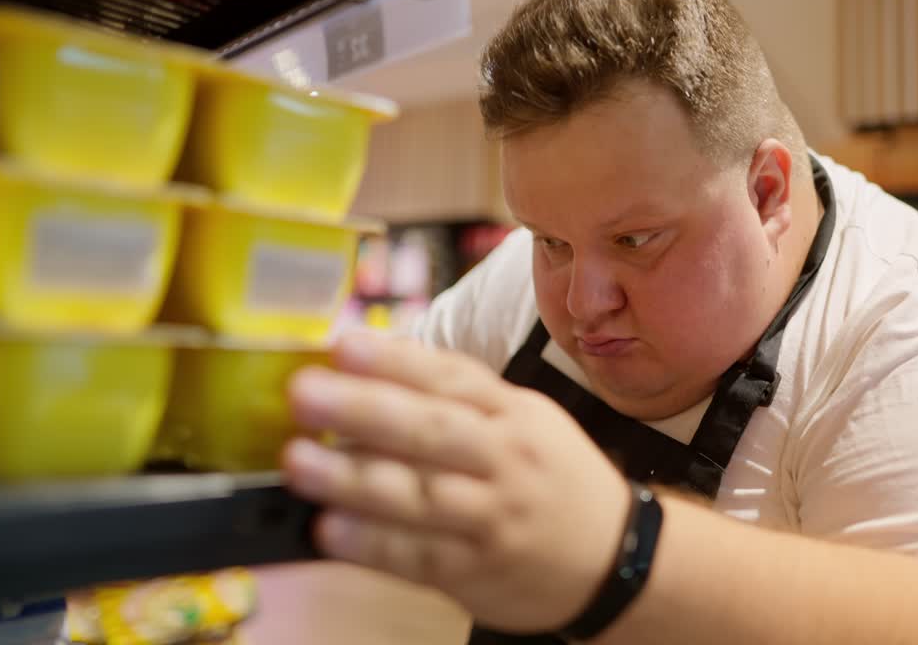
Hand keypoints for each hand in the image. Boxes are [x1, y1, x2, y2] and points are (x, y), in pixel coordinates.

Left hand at [281, 334, 631, 632]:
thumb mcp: (526, 421)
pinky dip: (374, 544)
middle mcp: (506, 460)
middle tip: (304, 393)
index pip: (452, 378)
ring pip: (420, 495)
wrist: (618, 558)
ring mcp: (494, 517)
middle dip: (365, 409)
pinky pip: (420, 557)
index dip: (395, 361)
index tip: (341, 346)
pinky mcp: (479, 571)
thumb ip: (459, 398)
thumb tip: (371, 368)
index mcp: (515, 413)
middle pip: (432, 431)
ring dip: (354, 479)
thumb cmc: (553, 478)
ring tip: (298, 462)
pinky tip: (330, 529)